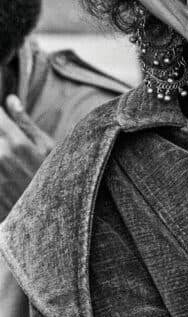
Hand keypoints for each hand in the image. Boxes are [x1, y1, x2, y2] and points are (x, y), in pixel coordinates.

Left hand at [0, 95, 53, 219]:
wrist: (51, 217)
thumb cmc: (54, 177)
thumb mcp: (47, 148)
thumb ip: (25, 123)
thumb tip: (10, 99)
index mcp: (17, 143)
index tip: (2, 116)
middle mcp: (1, 156)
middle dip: (0, 132)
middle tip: (10, 141)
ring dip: (0, 146)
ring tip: (8, 153)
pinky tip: (5, 166)